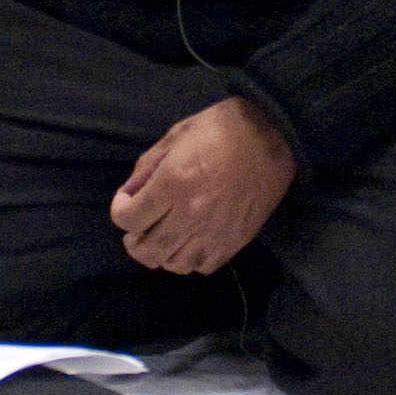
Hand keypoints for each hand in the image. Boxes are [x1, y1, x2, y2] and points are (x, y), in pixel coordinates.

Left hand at [110, 98, 295, 274]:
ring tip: (164, 235)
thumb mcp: (178, 134)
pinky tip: (191, 242)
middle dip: (134, 240)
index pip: (129, 218)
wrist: (275, 134)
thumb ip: (148, 165)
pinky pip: (202, 267)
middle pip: (147, 250)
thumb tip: (130, 193)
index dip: (120, 210)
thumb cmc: (223, 127)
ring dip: (162, 252)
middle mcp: (190, 214)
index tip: (128, 200)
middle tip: (139, 226)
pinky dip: (190, 260)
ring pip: (173, 264)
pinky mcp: (235, 241)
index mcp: (173, 182)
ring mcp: (214, 232)